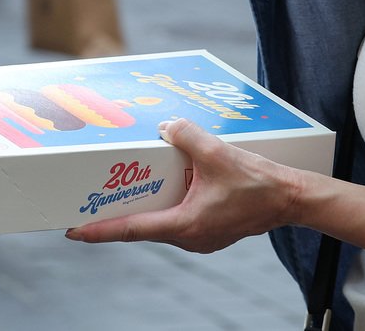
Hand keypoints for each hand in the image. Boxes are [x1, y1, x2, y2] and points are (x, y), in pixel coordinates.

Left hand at [64, 119, 303, 252]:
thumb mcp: (217, 152)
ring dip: (144, 208)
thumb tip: (166, 126)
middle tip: (91, 203)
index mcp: (185, 225)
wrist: (291, 198)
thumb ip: (186, 135)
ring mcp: (201, 237)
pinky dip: (166, 205)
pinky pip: (179, 219)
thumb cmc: (257, 182)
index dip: (100, 230)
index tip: (73, 231)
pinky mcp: (210, 230)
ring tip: (124, 190)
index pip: (131, 229)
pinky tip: (165, 185)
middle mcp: (189, 237)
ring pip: (161, 223)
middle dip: (116, 215)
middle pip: (142, 227)